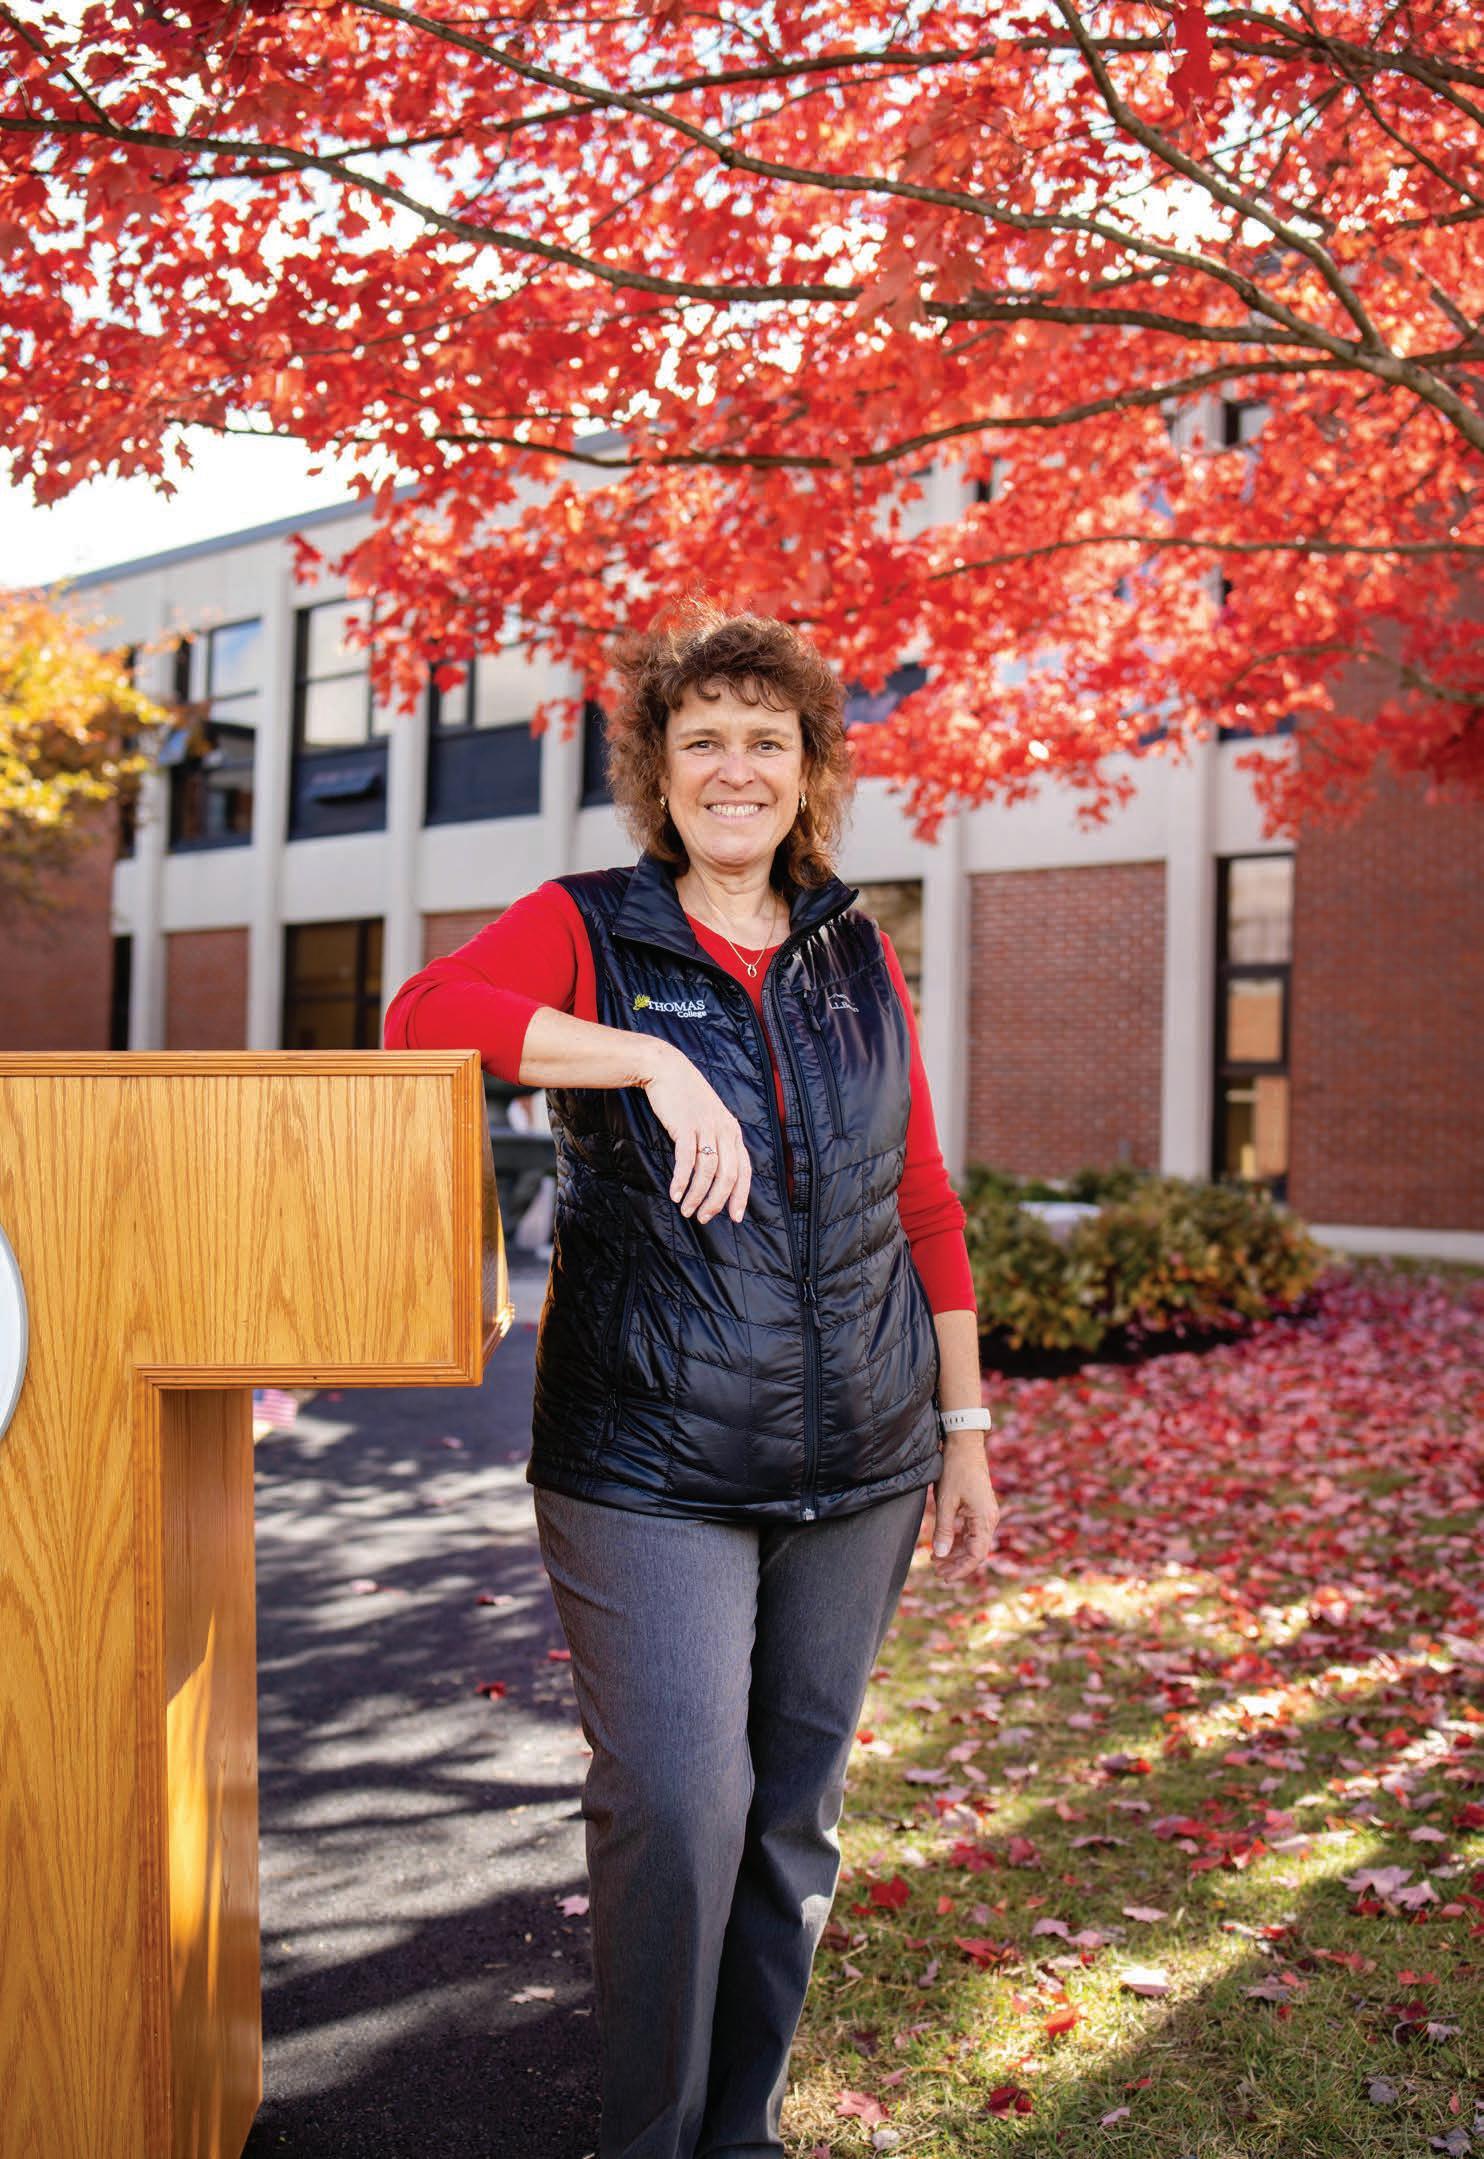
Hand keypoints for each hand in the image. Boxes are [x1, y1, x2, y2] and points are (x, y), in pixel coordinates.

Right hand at [641, 1046, 753, 1223]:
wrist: (666, 1069)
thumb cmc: (686, 1098)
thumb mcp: (709, 1118)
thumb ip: (716, 1141)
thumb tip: (714, 1174)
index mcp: (733, 1131)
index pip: (745, 1170)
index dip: (741, 1196)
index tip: (736, 1217)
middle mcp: (724, 1130)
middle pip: (728, 1175)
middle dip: (717, 1202)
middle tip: (703, 1218)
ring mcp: (706, 1127)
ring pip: (708, 1171)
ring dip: (697, 1195)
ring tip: (687, 1210)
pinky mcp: (686, 1126)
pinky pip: (686, 1160)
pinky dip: (682, 1180)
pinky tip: (675, 1194)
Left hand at [928, 1436, 998, 1582]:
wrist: (964, 1444)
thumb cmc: (955, 1470)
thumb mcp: (946, 1501)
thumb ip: (944, 1530)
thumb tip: (940, 1555)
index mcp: (985, 1520)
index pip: (976, 1555)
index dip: (960, 1569)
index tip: (944, 1577)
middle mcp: (989, 1519)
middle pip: (975, 1552)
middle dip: (956, 1564)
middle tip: (936, 1571)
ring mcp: (986, 1514)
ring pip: (972, 1543)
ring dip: (955, 1553)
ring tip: (935, 1560)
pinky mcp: (979, 1508)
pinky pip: (971, 1532)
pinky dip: (957, 1540)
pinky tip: (943, 1545)